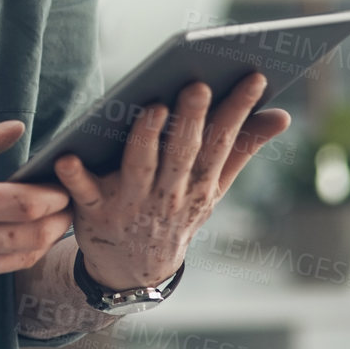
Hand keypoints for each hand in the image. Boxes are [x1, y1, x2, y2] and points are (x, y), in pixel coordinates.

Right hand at [0, 120, 71, 306]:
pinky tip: (0, 237)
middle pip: (33, 237)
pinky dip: (5, 253)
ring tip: (48, 220)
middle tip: (68, 204)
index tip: (63, 185)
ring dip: (42, 239)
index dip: (53, 196)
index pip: (22, 204)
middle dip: (59, 220)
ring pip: (21, 258)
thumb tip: (17, 127)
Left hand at [53, 73, 290, 288]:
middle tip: (197, 84)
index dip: (238, 110)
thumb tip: (282, 115)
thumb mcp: (212, 188)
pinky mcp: (94, 211)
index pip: (222, 142)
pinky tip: (66, 156)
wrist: (135, 271)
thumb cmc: (175, 211)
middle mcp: (168, 193)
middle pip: (182, 152)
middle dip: (191, 119)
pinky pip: (83, 192)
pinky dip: (74, 177)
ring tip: (153, 108)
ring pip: (139, 166)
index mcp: (200, 184)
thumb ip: (242, 148)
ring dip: (146, 139)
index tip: (254, 77)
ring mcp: (130, 203)